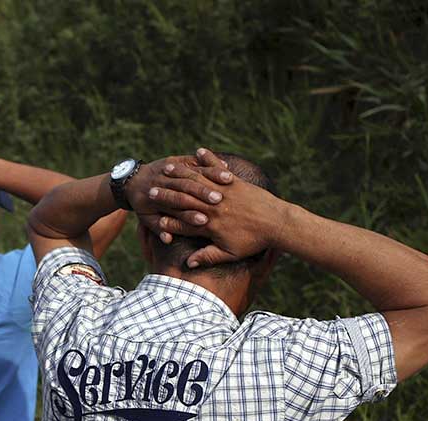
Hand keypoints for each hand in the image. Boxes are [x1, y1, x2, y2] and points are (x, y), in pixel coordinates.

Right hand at [141, 149, 287, 266]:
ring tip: (166, 168)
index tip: (153, 218)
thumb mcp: (231, 253)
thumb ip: (208, 256)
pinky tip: (198, 151)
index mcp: (211, 226)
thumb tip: (189, 263)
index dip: (166, 221)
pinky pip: (218, 168)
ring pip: (198, 181)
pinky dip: (208, 159)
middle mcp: (214, 207)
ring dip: (181, 173)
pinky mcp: (234, 182)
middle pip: (184, 200)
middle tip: (150, 190)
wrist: (277, 223)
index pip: (182, 223)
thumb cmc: (254, 241)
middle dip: (166, 195)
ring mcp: (224, 192)